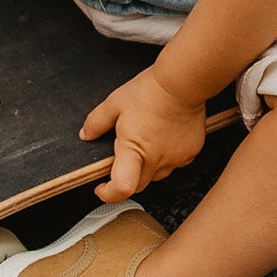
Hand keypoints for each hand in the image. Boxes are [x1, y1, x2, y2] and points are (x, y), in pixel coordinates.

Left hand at [80, 67, 206, 202]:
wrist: (183, 82)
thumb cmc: (151, 91)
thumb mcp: (115, 102)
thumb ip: (97, 122)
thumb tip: (85, 134)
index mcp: (134, 150)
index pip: (122, 188)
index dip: (108, 193)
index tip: (101, 187)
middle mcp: (156, 159)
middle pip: (138, 185)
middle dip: (126, 178)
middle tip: (122, 157)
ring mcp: (176, 158)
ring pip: (158, 175)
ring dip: (147, 166)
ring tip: (146, 141)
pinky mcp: (191, 152)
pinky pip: (176, 163)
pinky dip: (167, 156)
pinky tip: (164, 138)